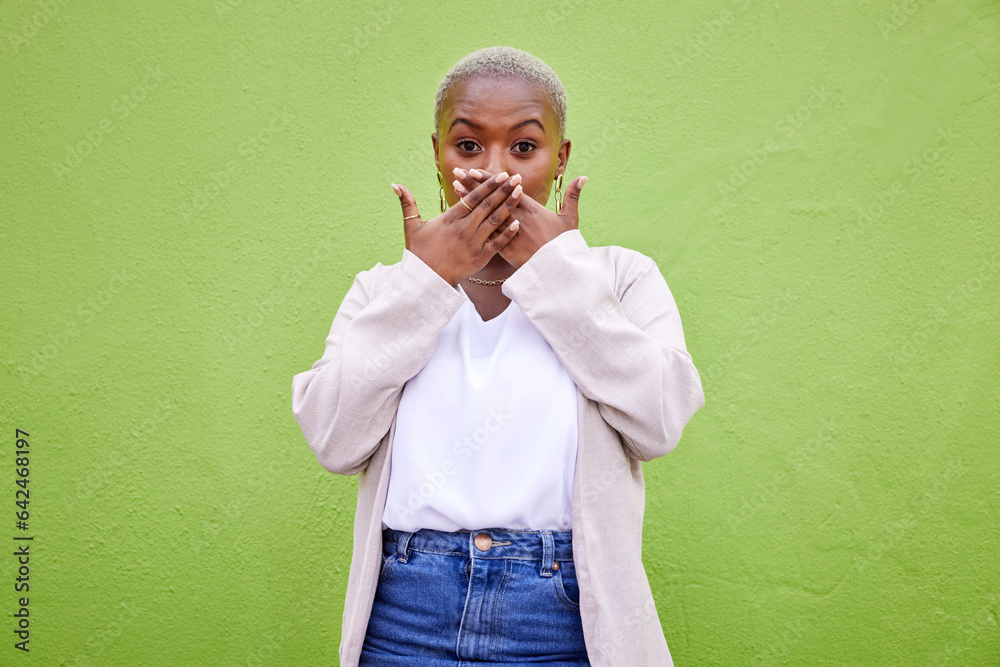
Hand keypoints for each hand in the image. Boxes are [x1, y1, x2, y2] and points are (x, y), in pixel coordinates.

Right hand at [391, 172, 522, 285]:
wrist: (426, 280)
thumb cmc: (419, 253)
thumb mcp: (412, 227)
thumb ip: (407, 203)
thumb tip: (395, 184)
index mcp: (450, 218)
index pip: (473, 197)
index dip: (487, 185)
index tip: (500, 174)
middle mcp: (464, 228)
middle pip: (487, 205)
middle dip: (503, 190)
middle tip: (516, 177)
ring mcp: (474, 243)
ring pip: (495, 220)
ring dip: (509, 205)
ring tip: (520, 192)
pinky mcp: (480, 257)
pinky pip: (498, 243)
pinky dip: (508, 233)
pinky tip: (518, 223)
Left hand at [453, 167, 585, 268]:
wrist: (560, 269)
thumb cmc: (564, 245)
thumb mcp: (570, 219)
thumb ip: (573, 196)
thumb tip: (584, 177)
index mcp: (531, 208)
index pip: (506, 189)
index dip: (489, 179)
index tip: (474, 170)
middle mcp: (518, 217)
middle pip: (491, 197)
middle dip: (474, 185)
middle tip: (457, 173)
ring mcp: (510, 232)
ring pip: (486, 212)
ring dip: (470, 200)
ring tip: (455, 188)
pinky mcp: (506, 247)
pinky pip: (486, 232)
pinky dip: (474, 223)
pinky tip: (462, 216)